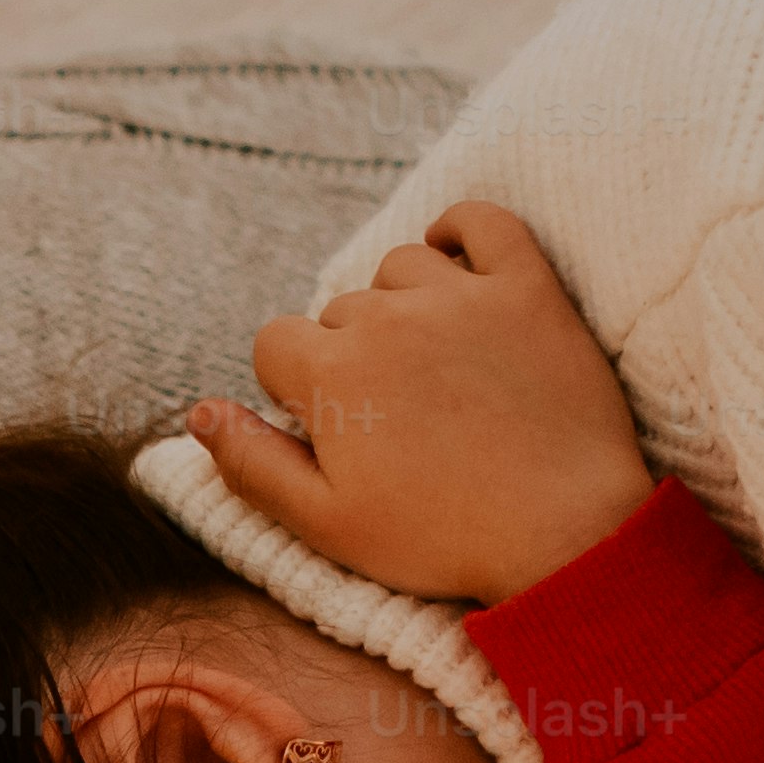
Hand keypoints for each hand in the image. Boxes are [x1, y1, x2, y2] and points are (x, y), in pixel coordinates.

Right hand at [190, 199, 654, 607]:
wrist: (565, 535)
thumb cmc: (441, 539)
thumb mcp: (327, 524)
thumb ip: (252, 466)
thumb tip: (198, 414)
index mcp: (331, 373)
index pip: (274, 344)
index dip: (293, 389)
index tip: (330, 427)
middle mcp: (387, 317)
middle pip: (340, 312)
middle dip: (352, 356)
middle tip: (397, 418)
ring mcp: (461, 296)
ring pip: (401, 268)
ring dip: (402, 303)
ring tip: (429, 359)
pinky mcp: (529, 288)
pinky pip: (483, 222)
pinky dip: (461, 231)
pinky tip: (454, 258)